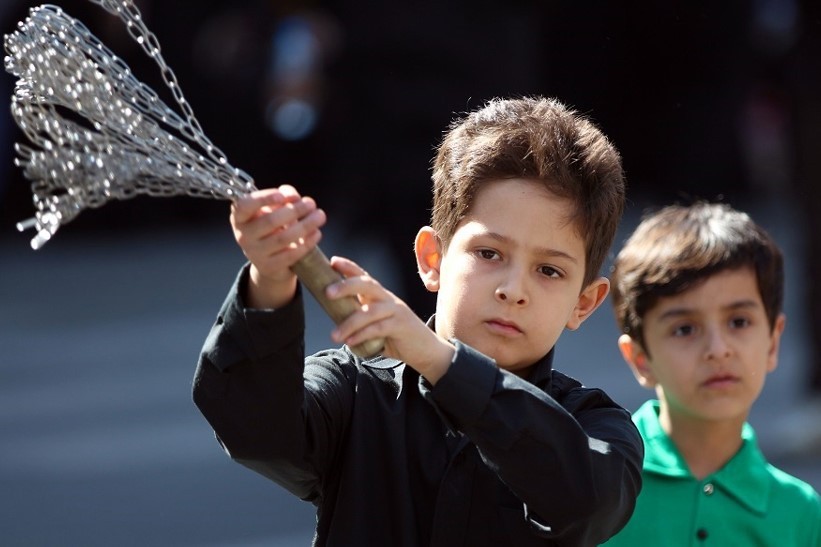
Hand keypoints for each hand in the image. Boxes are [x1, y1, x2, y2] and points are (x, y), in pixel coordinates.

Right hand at [230, 185, 326, 308]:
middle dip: (294, 210)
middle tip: (311, 203)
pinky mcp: (269, 267)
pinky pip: (290, 254)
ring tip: (320, 216)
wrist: (269, 260)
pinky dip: (307, 243)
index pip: (245, 206)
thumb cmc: (271, 226)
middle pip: (270, 221)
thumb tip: (294, 197)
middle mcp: (243, 236)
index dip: (263, 199)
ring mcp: (254, 253)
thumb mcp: (274, 208)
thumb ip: (284, 196)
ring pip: (283, 238)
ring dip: (305, 225)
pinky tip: (316, 233)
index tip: (282, 196)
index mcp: (239, 217)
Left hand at [326, 257, 454, 382]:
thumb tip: (335, 318)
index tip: (333, 261)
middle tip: (327, 292)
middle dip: (346, 285)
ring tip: (334, 335)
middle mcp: (389, 299)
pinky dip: (362, 335)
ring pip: (370, 311)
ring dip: (349, 323)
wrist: (427, 351)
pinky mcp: (401, 326)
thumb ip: (362, 318)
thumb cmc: (398, 337)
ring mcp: (396, 311)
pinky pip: (378, 328)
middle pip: (367, 285)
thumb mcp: (378, 324)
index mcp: (382, 296)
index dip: (349, 267)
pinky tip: (350, 342)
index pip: (364, 277)